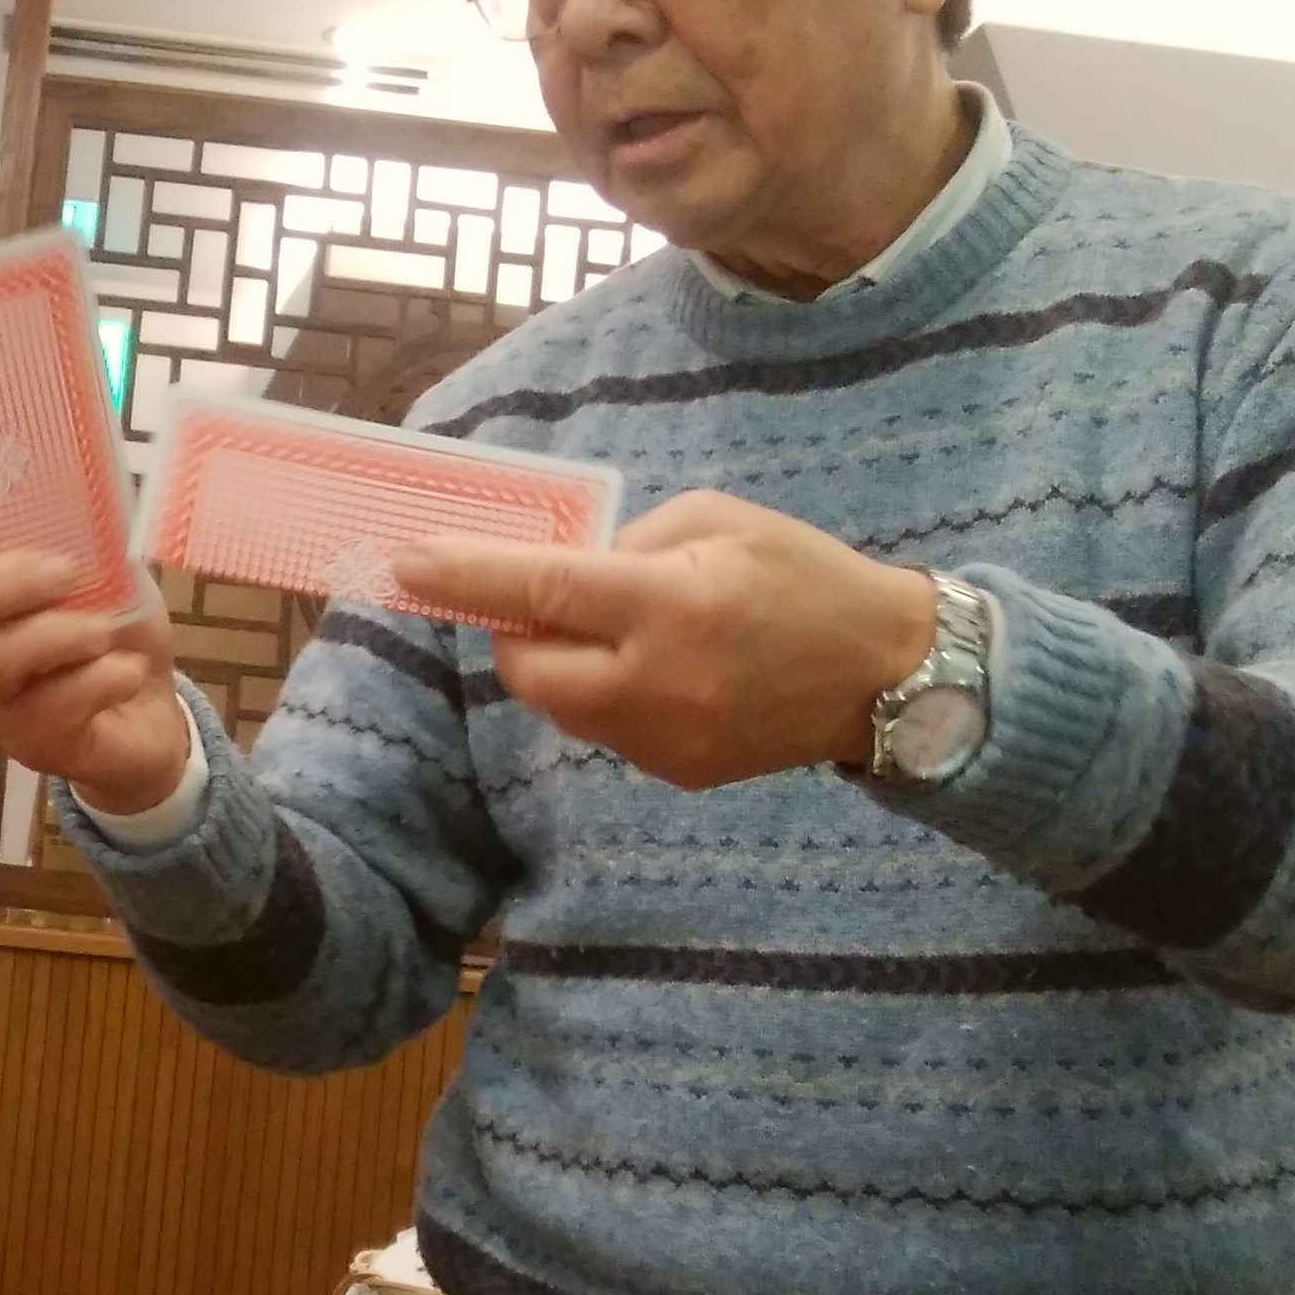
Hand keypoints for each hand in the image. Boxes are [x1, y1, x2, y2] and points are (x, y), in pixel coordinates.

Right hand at [0, 425, 194, 812]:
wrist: (154, 720)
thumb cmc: (117, 637)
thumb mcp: (112, 573)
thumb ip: (89, 531)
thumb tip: (88, 460)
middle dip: (4, 582)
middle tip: (68, 573)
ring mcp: (1, 700)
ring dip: (56, 636)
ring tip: (107, 632)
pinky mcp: (36, 744)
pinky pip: (49, 710)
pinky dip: (97, 681)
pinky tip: (126, 673)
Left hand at [393, 491, 936, 790]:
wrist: (887, 675)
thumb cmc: (805, 577)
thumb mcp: (720, 521)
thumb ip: (631, 544)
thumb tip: (563, 571)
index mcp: (673, 607)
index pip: (544, 592)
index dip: (468, 578)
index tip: (407, 563)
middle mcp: (660, 684)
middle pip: (529, 672)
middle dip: (515, 634)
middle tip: (545, 599)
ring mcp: (666, 741)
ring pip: (562, 708)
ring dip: (561, 665)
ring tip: (616, 629)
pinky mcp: (676, 773)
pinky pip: (605, 730)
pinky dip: (605, 693)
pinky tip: (657, 668)